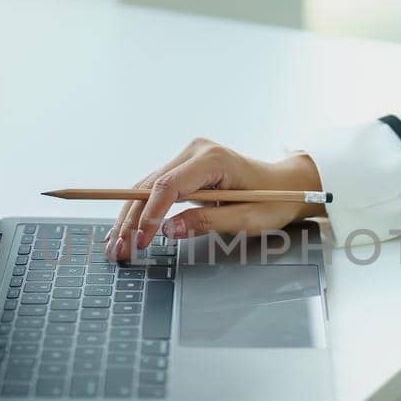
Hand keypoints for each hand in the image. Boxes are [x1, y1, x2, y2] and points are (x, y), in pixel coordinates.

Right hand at [102, 139, 323, 259]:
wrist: (285, 184)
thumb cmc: (272, 200)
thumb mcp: (245, 219)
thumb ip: (205, 223)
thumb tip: (166, 230)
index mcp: (212, 159)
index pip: (169, 186)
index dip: (150, 214)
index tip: (141, 240)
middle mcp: (195, 151)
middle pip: (150, 186)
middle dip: (131, 219)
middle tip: (118, 249)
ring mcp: (188, 157)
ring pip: (147, 187)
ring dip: (129, 217)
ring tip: (115, 245)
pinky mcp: (185, 168)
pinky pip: (155, 189)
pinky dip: (139, 210)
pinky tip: (125, 229)